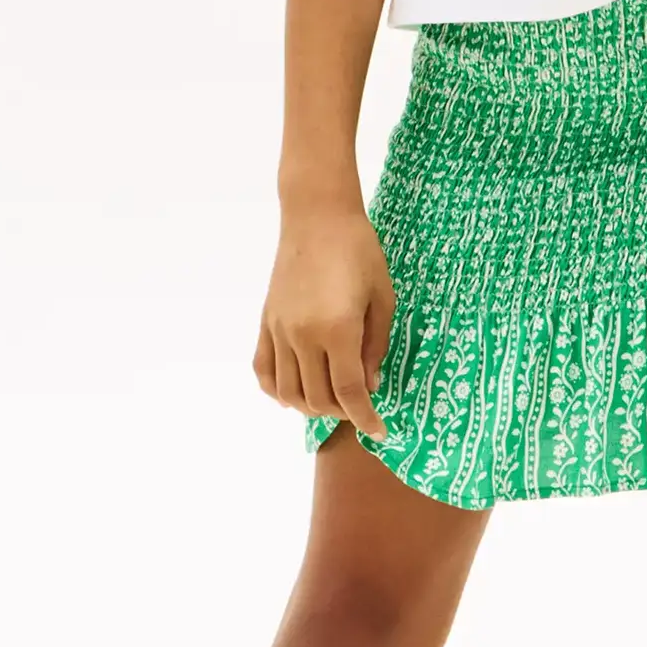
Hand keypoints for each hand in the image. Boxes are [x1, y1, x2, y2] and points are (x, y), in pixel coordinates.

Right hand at [254, 209, 393, 436]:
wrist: (317, 216)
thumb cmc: (360, 251)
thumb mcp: (383, 299)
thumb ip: (376, 346)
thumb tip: (370, 386)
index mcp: (338, 330)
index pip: (350, 393)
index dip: (366, 419)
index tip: (379, 431)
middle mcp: (303, 336)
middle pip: (318, 399)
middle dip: (342, 414)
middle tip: (360, 408)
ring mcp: (279, 330)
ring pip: (288, 392)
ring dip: (311, 408)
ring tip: (331, 403)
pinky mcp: (265, 322)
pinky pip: (263, 370)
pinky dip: (276, 392)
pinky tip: (295, 392)